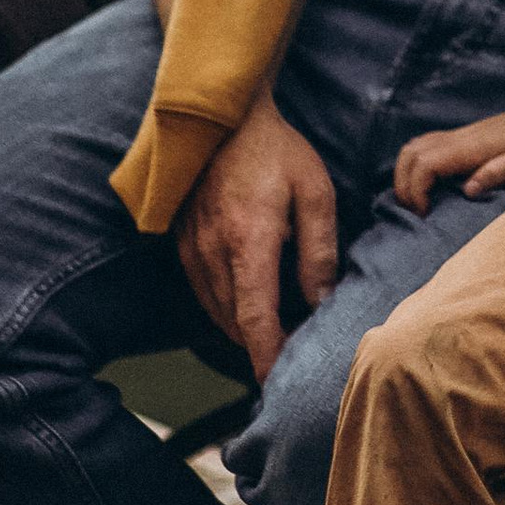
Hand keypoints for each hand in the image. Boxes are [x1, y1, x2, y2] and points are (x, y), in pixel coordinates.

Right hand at [173, 97, 340, 378]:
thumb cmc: (277, 150)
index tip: (278, 387)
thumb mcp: (315, 191)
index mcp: (249, 240)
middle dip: (261, 348)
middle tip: (292, 361)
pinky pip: (203, 292)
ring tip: (276, 338)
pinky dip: (225, 309)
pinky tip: (250, 306)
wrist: (224, 116)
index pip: (255, 319)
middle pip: (234, 324)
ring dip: (243, 331)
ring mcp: (191, 248)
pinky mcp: (181, 243)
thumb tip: (322, 302)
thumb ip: (319, 250)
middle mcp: (213, 252)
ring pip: (216, 312)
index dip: (267, 358)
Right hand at [394, 101, 504, 211]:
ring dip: (405, 173)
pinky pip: (425, 147)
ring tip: (416, 202)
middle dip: (403, 184)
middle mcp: (458, 139)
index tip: (426, 214)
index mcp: (470, 147)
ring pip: (414, 147)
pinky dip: (415, 165)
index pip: (425, 163)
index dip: (416, 190)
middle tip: (415, 212)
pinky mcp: (462, 138)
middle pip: (411, 154)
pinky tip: (425, 185)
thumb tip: (468, 190)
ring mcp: (458, 136)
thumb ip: (499, 173)